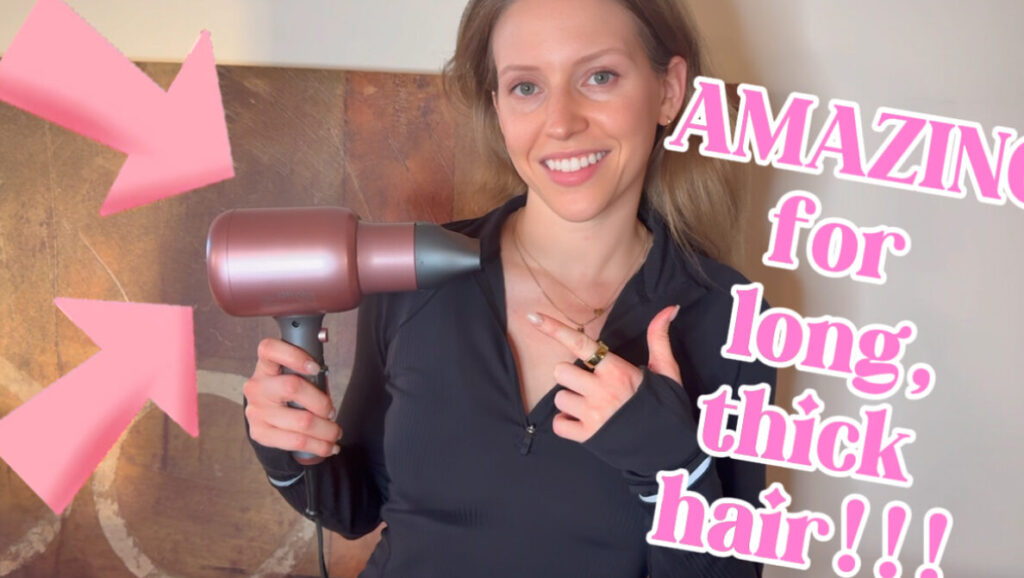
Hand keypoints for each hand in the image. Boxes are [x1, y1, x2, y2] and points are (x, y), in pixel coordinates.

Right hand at [243, 338, 342, 457]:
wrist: (266, 418)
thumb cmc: (288, 393)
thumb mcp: (294, 376)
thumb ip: (308, 373)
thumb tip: (327, 380)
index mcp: (266, 367)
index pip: (269, 349)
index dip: (294, 356)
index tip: (316, 367)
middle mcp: (256, 387)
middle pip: (292, 386)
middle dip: (321, 402)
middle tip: (332, 412)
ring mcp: (255, 411)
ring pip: (301, 421)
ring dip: (327, 430)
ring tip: (336, 433)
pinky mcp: (259, 433)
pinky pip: (296, 442)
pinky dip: (319, 446)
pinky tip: (329, 447)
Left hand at [526, 305, 681, 442]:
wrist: (671, 448)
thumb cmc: (666, 407)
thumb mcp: (666, 370)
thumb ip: (658, 338)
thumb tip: (669, 308)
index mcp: (617, 371)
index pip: (580, 344)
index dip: (555, 329)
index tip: (532, 317)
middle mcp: (601, 390)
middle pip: (561, 371)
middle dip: (572, 377)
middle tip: (591, 386)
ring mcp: (592, 414)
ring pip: (559, 398)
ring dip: (570, 401)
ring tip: (592, 406)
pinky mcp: (587, 437)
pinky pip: (559, 424)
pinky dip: (567, 424)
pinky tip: (584, 422)